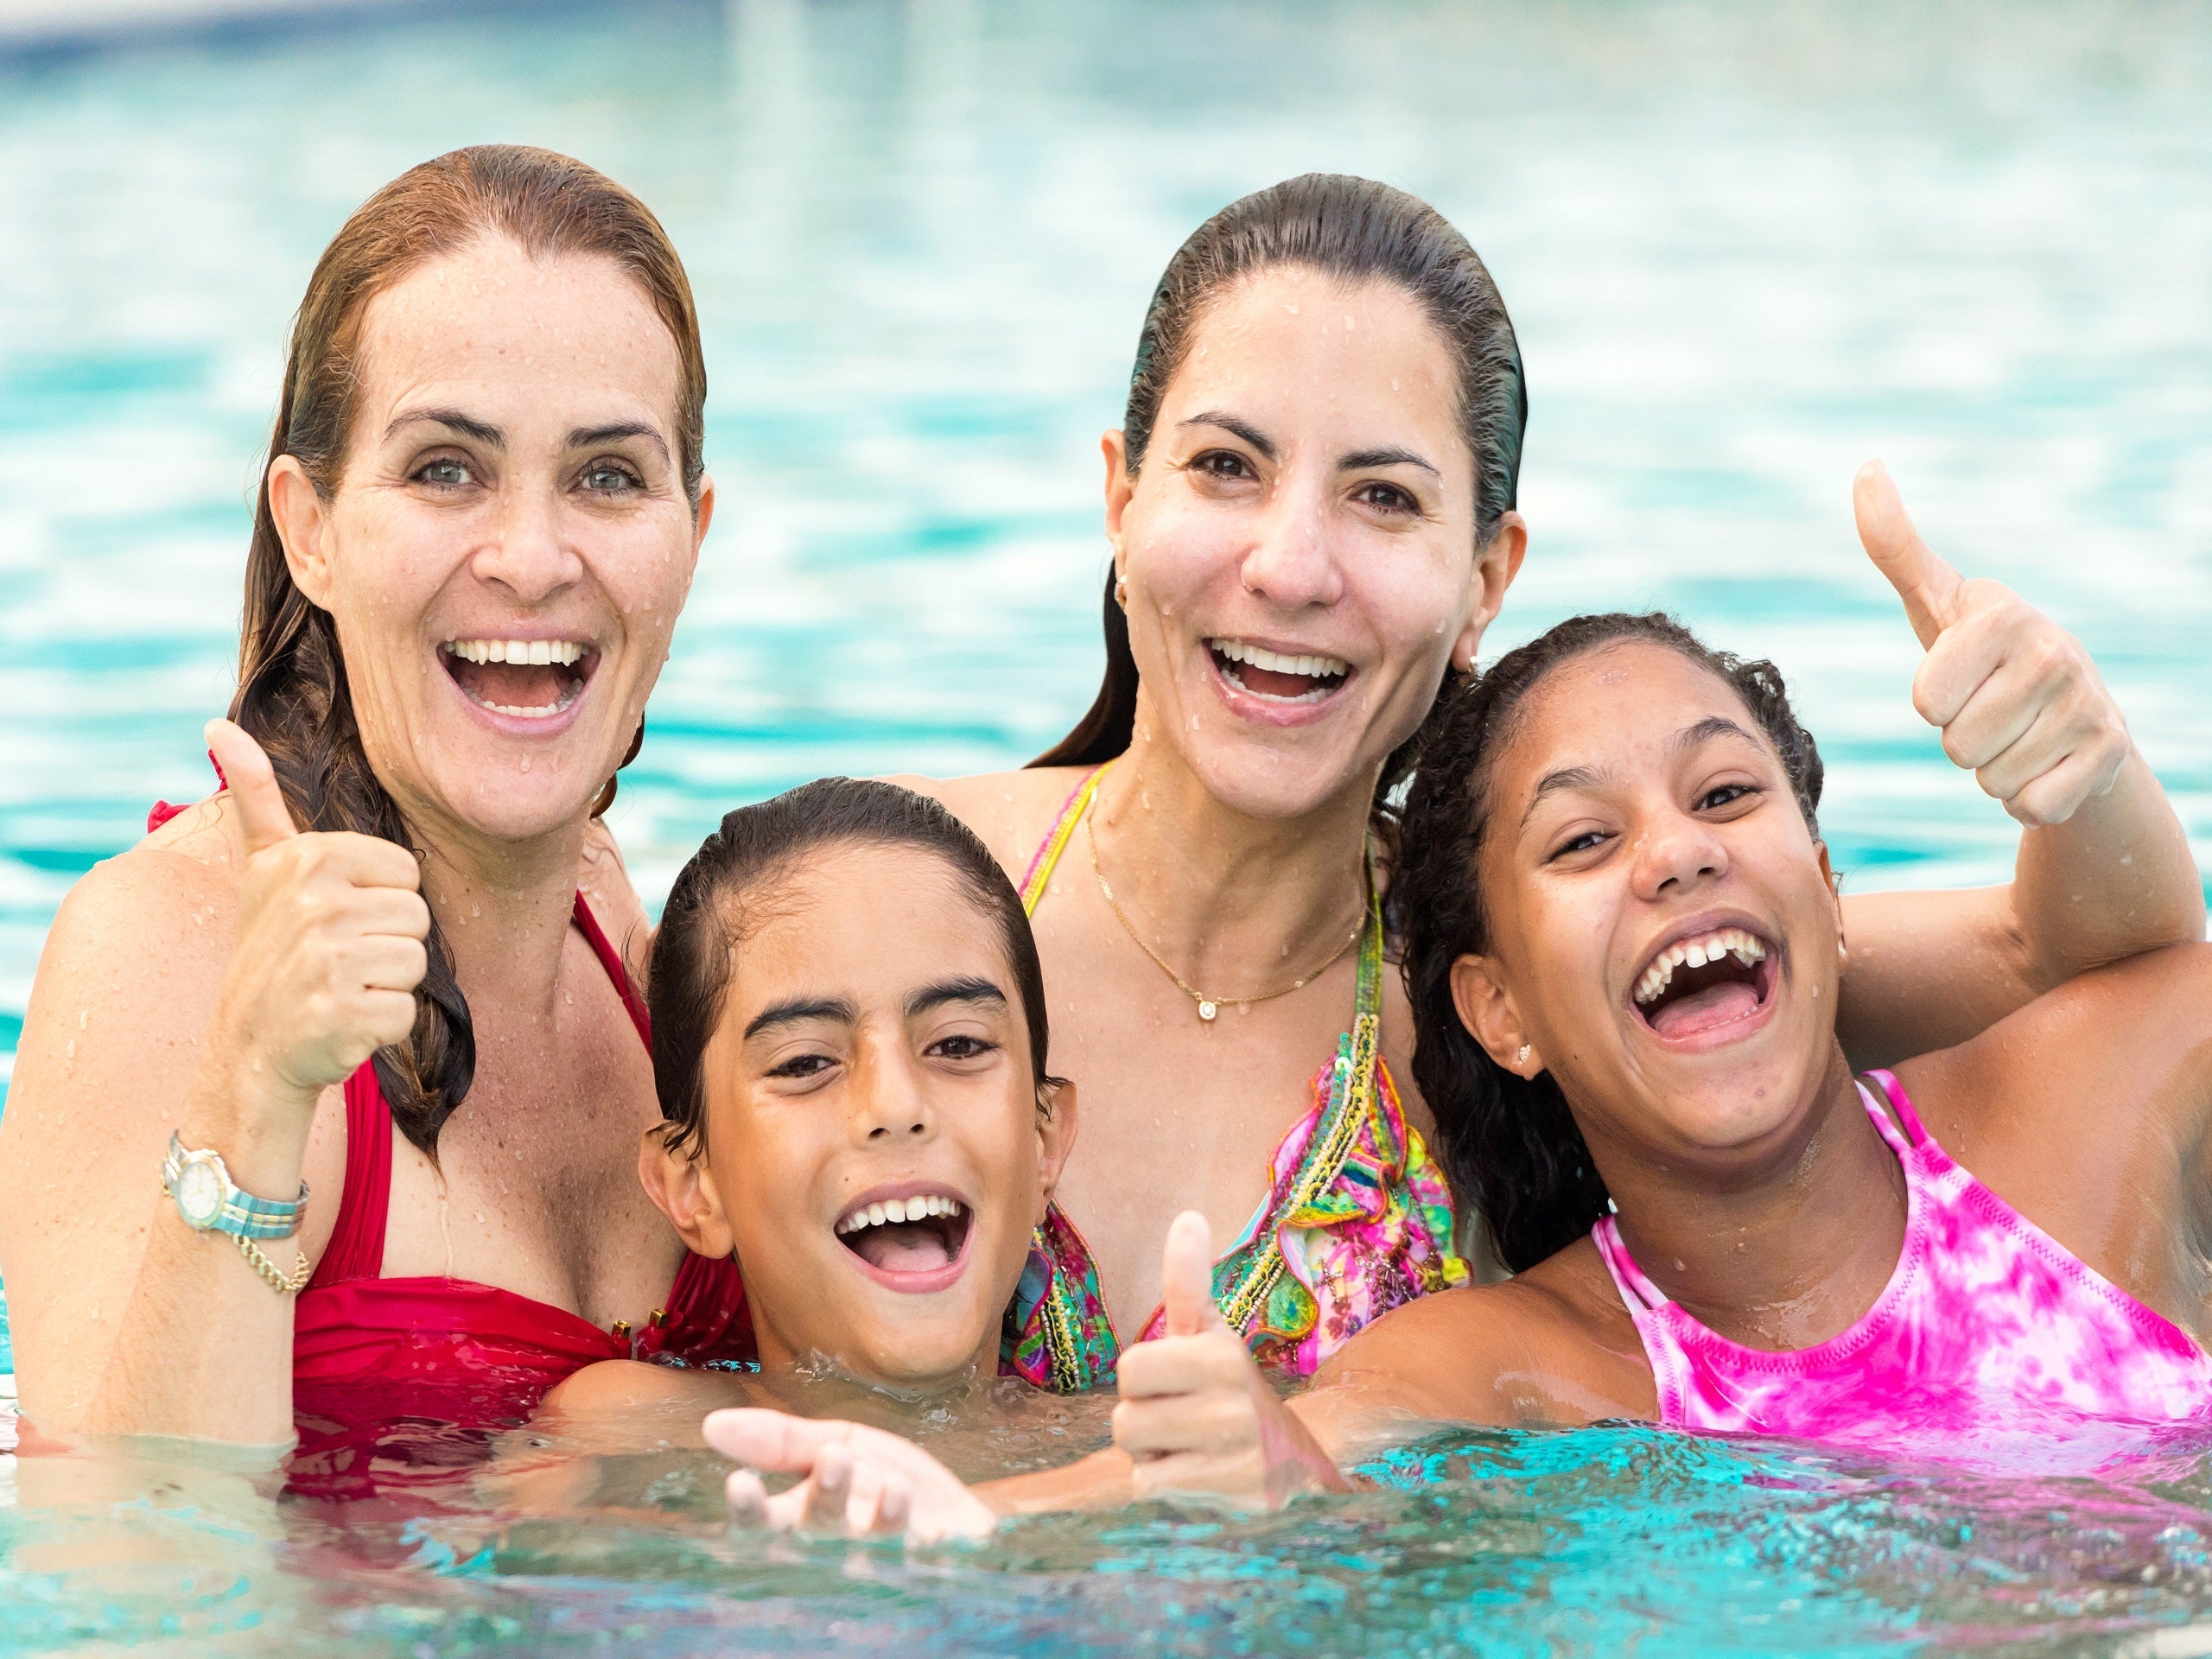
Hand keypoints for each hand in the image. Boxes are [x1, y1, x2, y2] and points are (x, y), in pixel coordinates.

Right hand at [204, 719, 430, 1119]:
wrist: (247, 1048)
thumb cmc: (272, 952)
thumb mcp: (263, 868)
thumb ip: (256, 796)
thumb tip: (219, 726)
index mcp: (307, 859)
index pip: (406, 873)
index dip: (380, 902)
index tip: (332, 921)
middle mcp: (314, 904)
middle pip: (416, 917)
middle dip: (385, 945)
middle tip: (332, 962)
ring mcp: (327, 961)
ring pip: (416, 963)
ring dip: (385, 986)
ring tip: (337, 990)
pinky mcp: (343, 1015)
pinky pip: (406, 1012)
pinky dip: (380, 1027)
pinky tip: (339, 1024)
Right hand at [704, 1409, 997, 1544]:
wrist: (953, 1511)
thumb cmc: (878, 1482)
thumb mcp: (836, 1444)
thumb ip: (780, 1441)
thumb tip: (711, 1425)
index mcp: (800, 1518)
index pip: (762, 1526)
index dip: (749, 1511)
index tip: (740, 1481)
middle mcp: (833, 1549)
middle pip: (816, 1535)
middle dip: (824, 1497)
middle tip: (833, 1455)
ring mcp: (880, 1563)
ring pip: (871, 1550)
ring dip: (880, 1518)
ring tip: (895, 1485)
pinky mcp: (926, 1570)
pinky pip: (923, 1560)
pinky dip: (928, 1539)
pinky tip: (935, 1525)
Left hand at [1111, 1212, 1347, 1506]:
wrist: (1293, 1462)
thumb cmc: (1229, 1391)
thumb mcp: (1211, 1335)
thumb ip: (1189, 1282)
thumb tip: (1187, 1217)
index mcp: (1220, 1355)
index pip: (1129, 1368)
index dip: (1140, 1379)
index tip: (1173, 1380)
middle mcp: (1233, 1403)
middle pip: (1125, 1420)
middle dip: (1142, 1423)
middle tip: (1180, 1419)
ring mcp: (1237, 1454)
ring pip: (1137, 1458)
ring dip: (1152, 1457)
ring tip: (1189, 1447)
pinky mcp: (1236, 1496)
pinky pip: (1154, 1490)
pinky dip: (1166, 1486)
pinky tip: (1199, 1476)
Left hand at [1856, 460, 2129, 826]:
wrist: (2073, 714)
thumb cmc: (1983, 655)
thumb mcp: (1937, 602)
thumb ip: (1895, 546)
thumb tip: (1867, 468)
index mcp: (2002, 614)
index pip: (1927, 700)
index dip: (1933, 702)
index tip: (1960, 680)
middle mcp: (2055, 651)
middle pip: (1957, 744)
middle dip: (1962, 739)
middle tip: (1991, 712)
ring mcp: (2089, 703)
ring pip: (1990, 779)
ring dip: (1994, 768)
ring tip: (2017, 734)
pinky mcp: (2109, 754)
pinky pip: (2030, 806)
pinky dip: (2028, 798)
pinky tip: (2046, 764)